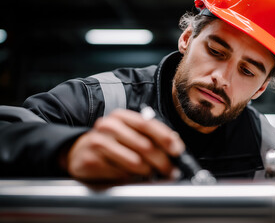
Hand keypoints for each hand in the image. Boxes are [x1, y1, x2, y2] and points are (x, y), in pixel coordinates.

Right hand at [66, 109, 183, 180]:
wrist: (78, 152)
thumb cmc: (111, 143)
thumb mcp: (129, 133)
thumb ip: (150, 136)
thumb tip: (175, 147)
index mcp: (121, 116)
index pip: (148, 125)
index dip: (166, 138)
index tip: (178, 151)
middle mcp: (108, 126)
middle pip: (145, 146)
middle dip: (163, 161)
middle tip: (171, 171)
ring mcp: (98, 143)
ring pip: (135, 162)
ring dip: (148, 171)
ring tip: (150, 173)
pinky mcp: (91, 161)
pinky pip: (121, 174)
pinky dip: (131, 177)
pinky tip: (131, 176)